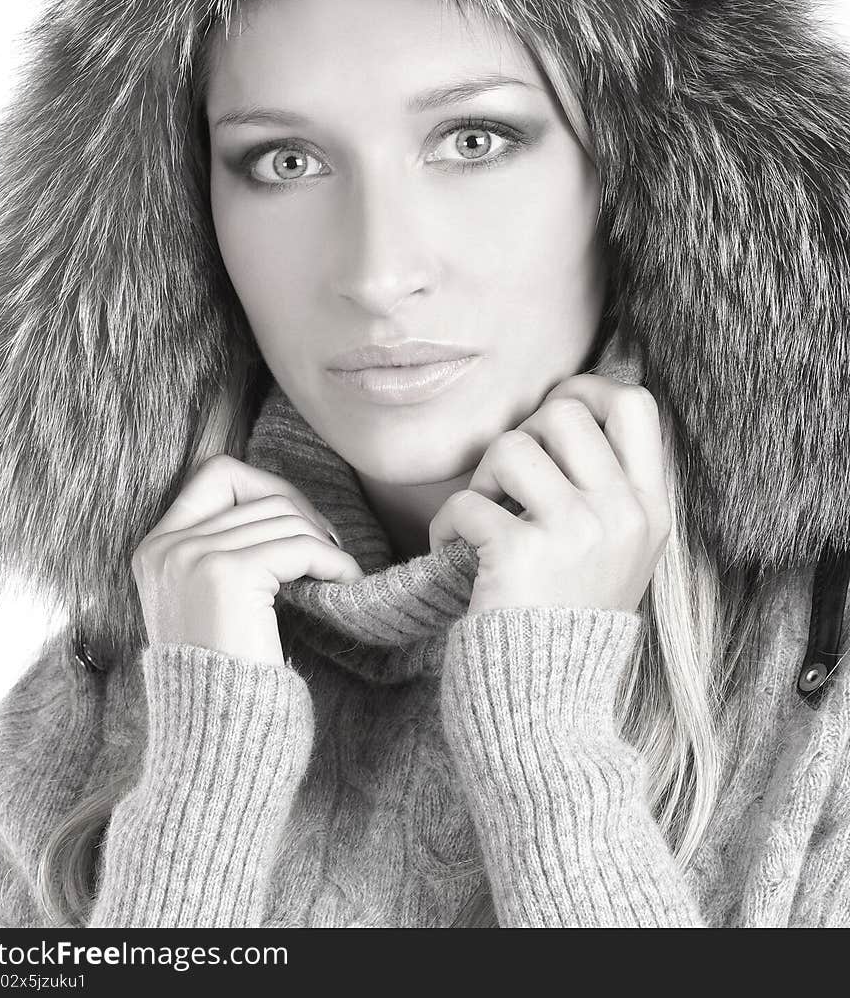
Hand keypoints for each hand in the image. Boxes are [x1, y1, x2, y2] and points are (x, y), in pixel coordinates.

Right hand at [131, 454, 362, 665]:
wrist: (215, 734)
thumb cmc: (225, 674)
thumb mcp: (209, 602)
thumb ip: (224, 552)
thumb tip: (287, 507)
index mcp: (155, 548)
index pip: (216, 474)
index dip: (265, 486)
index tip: (297, 523)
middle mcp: (167, 547)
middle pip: (258, 493)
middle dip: (305, 517)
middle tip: (330, 552)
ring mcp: (192, 557)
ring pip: (284, 516)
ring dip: (323, 544)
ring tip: (339, 574)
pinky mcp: (227, 575)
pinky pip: (300, 547)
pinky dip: (334, 562)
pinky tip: (347, 582)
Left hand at [428, 375, 671, 615]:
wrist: (549, 708)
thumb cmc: (571, 620)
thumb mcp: (620, 555)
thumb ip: (609, 491)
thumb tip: (568, 408)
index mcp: (650, 510)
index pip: (636, 405)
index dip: (588, 389)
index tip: (553, 415)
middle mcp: (621, 515)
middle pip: (565, 412)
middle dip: (522, 435)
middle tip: (507, 482)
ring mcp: (575, 533)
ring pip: (511, 446)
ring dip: (482, 477)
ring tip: (482, 516)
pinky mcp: (521, 555)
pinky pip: (466, 501)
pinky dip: (446, 523)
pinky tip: (452, 550)